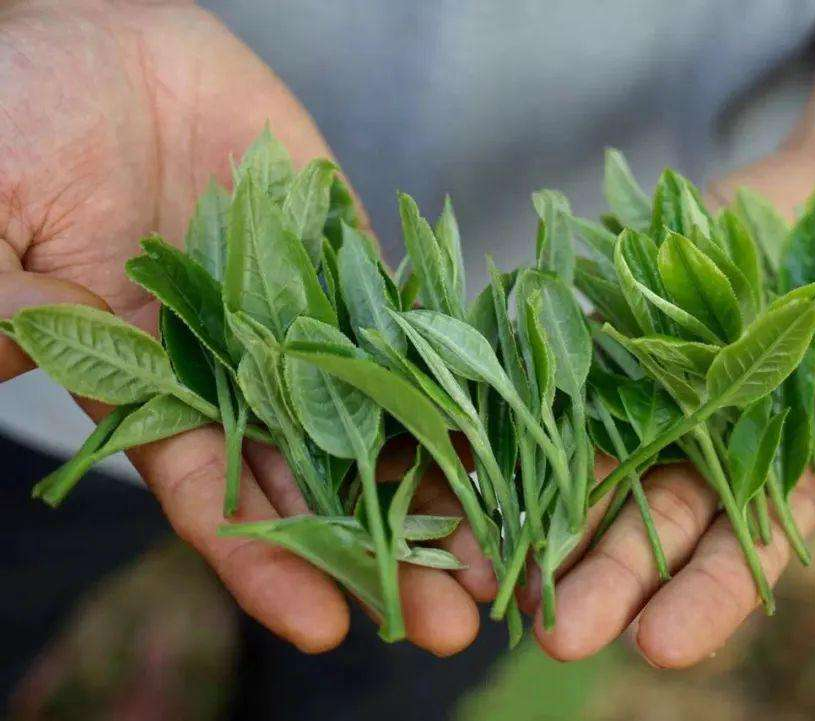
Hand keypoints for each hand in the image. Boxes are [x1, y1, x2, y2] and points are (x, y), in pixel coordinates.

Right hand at [0, 0, 479, 655]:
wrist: (91, 36)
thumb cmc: (15, 115)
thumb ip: (11, 308)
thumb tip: (1, 372)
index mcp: (149, 380)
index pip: (217, 496)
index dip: (270, 564)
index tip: (330, 627)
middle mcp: (239, 360)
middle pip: (322, 473)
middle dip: (387, 548)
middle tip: (458, 621)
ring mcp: (299, 302)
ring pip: (380, 404)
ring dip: (442, 475)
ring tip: (506, 546)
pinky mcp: (342, 240)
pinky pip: (406, 304)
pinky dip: (456, 356)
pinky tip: (515, 416)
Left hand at [527, 149, 814, 666]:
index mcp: (782, 482)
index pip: (735, 558)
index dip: (699, 601)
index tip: (659, 646)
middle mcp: (707, 441)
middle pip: (644, 517)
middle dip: (598, 574)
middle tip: (551, 629)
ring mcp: (660, 377)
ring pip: (592, 446)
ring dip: (542, 498)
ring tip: (489, 558)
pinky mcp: (628, 310)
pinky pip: (573, 347)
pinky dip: (528, 383)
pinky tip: (479, 425)